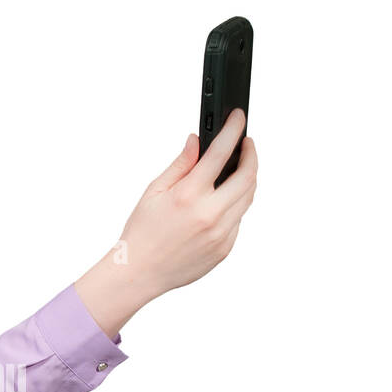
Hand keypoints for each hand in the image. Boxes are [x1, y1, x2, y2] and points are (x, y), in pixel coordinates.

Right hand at [118, 108, 257, 299]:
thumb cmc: (142, 232)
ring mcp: (220, 234)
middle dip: (251, 155)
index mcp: (188, 195)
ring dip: (247, 179)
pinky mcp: (225, 248)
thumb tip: (197, 141)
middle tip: (247, 144)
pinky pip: (239, 220)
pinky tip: (221, 202)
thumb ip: (181, 164)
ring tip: (237, 170)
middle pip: (248, 176)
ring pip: (248, 198)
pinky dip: (235, 205)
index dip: (233, 130)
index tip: (239, 118)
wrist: (140, 273)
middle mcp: (209, 214)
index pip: (220, 153)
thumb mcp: (154, 191)